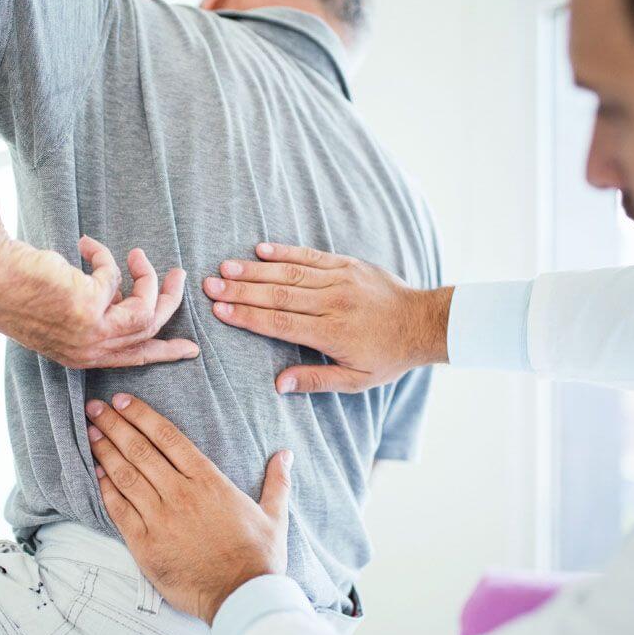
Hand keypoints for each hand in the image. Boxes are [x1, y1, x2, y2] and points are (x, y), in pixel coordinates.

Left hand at [0, 235, 198, 368]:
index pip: (134, 359)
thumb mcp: (63, 310)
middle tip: (179, 276)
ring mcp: (91, 332)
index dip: (165, 352)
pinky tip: (84, 245)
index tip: (190, 349)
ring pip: (146, 309)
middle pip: (150, 332)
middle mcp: (89, 351)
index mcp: (82, 356)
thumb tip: (120, 293)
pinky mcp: (91, 307)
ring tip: (138, 253)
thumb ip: (95, 309)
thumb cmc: (16, 288)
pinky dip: (104, 257)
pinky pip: (115, 277)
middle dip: (170, 302)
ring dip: (148, 277)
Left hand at [84, 393, 292, 624]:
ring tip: (90, 432)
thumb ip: (277, 481)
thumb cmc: (259, 557)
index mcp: (208, 481)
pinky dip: (105, 489)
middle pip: (140, 450)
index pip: (168, 437)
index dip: (142, 415)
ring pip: (126, 476)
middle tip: (95, 408)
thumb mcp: (274, 515)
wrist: (241, 596)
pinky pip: (119, 510)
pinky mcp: (145, 544)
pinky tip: (95, 473)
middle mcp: (180, 494)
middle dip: (114, 425)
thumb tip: (286, 454)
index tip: (123, 401)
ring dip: (105, 451)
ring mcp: (160, 518)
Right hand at [203, 243, 452, 393]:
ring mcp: (340, 279)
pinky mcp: (347, 264)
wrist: (424, 322)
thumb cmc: (388, 356)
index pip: (281, 323)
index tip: (220, 311)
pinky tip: (260, 249)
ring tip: (225, 267)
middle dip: (241, 290)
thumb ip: (315, 381)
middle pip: (278, 295)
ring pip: (290, 272)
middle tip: (209, 286)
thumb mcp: (356, 380)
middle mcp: (333, 302)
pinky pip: (311, 255)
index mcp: (332, 333)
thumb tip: (277, 384)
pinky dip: (285, 251)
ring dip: (255, 269)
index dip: (248, 316)